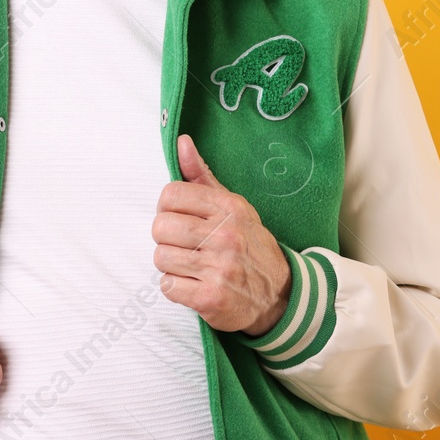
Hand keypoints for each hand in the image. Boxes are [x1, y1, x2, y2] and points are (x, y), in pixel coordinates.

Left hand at [153, 134, 291, 335]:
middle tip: (184, 245)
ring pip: (161, 257)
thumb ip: (201, 176)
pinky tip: (193, 284)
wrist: (280, 294)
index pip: (170, 195)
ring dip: (170, 264)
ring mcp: (219, 268)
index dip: (167, 208)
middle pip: (160, 227)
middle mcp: (225, 235)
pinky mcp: (210, 298)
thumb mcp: (233, 206)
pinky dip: (175, 287)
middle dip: (166, 238)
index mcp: (229, 208)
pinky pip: (167, 286)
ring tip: (191, 265)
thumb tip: (181, 142)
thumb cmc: (249, 245)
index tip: (179, 218)